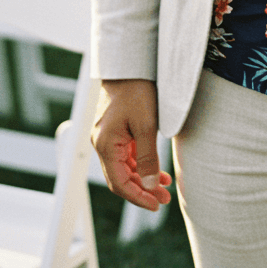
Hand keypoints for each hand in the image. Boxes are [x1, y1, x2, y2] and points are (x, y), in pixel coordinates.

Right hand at [91, 78, 171, 210]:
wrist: (129, 62)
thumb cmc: (136, 90)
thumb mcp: (146, 125)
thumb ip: (147, 158)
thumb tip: (151, 187)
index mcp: (104, 145)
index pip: (119, 183)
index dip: (138, 197)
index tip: (156, 205)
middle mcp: (101, 143)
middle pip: (120, 178)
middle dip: (143, 190)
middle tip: (164, 199)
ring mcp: (107, 136)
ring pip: (124, 167)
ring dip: (143, 178)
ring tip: (165, 186)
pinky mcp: (115, 129)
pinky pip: (126, 154)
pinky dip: (140, 163)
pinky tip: (157, 169)